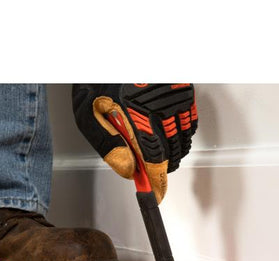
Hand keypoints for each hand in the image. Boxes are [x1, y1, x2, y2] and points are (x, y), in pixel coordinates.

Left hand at [72, 84, 197, 202]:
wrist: (110, 48)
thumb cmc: (96, 78)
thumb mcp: (88, 113)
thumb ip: (108, 145)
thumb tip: (128, 170)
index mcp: (134, 111)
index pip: (153, 157)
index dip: (156, 180)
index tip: (156, 193)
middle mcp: (160, 104)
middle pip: (171, 152)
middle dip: (161, 168)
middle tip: (151, 173)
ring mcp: (175, 96)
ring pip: (182, 139)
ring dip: (172, 154)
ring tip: (157, 154)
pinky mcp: (183, 89)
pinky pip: (190, 122)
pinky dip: (182, 135)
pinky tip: (169, 136)